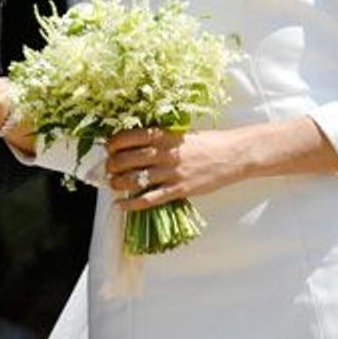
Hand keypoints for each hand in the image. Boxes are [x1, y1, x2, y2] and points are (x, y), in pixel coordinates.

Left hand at [105, 126, 247, 209]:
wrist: (231, 155)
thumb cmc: (206, 143)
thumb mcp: (180, 133)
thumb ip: (159, 138)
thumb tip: (136, 144)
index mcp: (163, 135)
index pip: (129, 137)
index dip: (113, 144)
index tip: (108, 148)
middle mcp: (164, 153)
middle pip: (127, 159)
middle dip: (111, 165)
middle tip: (107, 169)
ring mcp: (171, 172)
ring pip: (135, 179)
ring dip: (118, 183)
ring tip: (111, 185)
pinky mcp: (178, 189)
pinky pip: (150, 198)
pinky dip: (132, 203)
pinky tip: (121, 205)